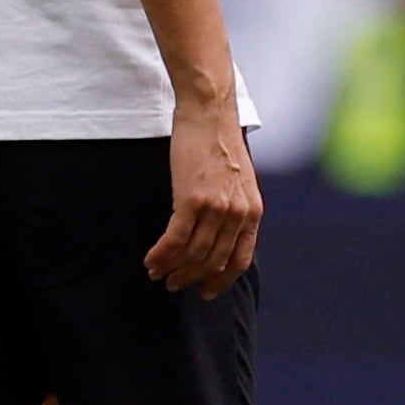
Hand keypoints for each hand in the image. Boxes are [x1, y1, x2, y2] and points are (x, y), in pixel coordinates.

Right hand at [148, 95, 262, 294]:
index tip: (206, 291)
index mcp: (253, 212)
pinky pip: (175, 239)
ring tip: (158, 274)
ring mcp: (216, 208)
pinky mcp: (192, 200)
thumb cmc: (219, 144)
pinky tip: (150, 260)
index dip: (221, 279)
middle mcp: (238, 214)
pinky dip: (161, 254)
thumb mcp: (238, 181)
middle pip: (213, 261)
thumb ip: (234, 209)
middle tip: (173, 284)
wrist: (210, 114)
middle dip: (191, 278)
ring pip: (193, 254)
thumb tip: (220, 236)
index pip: (240, 259)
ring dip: (172, 268)